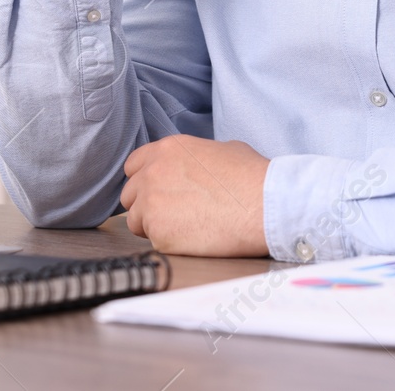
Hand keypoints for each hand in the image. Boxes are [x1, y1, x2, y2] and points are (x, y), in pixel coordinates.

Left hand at [120, 136, 269, 256]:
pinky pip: (153, 242)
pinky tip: (193, 238)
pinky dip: (169, 244)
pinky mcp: (159, 234)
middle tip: (172, 214)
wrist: (264, 205)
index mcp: (167, 149)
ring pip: (136, 221)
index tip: (157, 192)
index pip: (133, 166)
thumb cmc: (252, 177)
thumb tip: (196, 166)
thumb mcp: (223, 149)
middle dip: (146, 205)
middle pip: (129, 195)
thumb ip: (195, 156)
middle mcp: (153, 173)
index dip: (145, 181)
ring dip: (154, 226)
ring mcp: (152, 204)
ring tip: (185, 228)